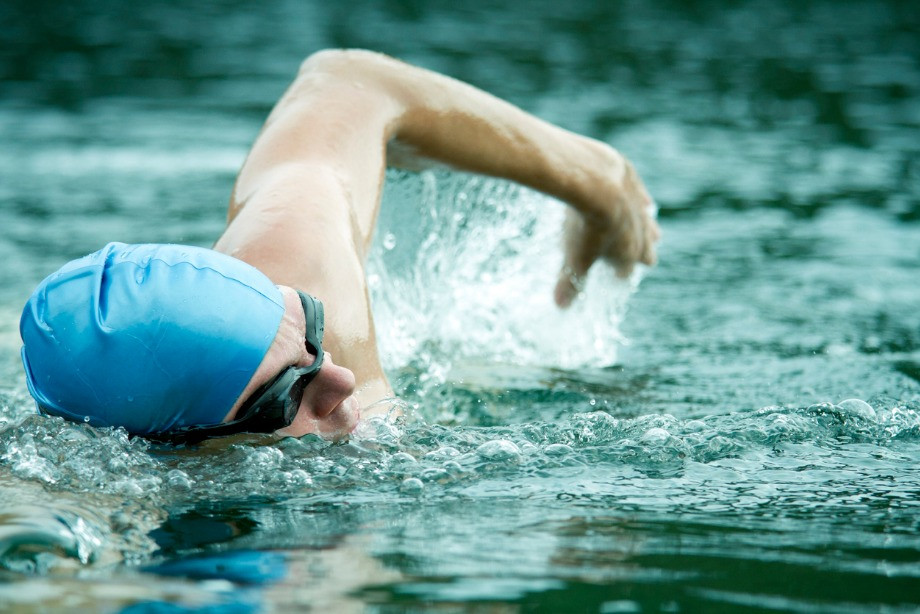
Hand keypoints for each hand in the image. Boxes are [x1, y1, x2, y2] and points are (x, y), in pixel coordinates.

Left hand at [554, 156, 659, 307]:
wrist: (596, 183)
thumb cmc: (586, 227)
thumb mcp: (574, 259)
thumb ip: (569, 283)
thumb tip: (561, 306)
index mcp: (627, 256)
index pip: (626, 274)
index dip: (617, 277)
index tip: (612, 278)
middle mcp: (640, 235)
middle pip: (647, 251)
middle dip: (642, 256)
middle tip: (641, 260)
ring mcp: (639, 210)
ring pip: (649, 225)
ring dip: (647, 231)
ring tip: (651, 234)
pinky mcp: (634, 185)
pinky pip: (641, 197)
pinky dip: (641, 201)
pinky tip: (644, 203)